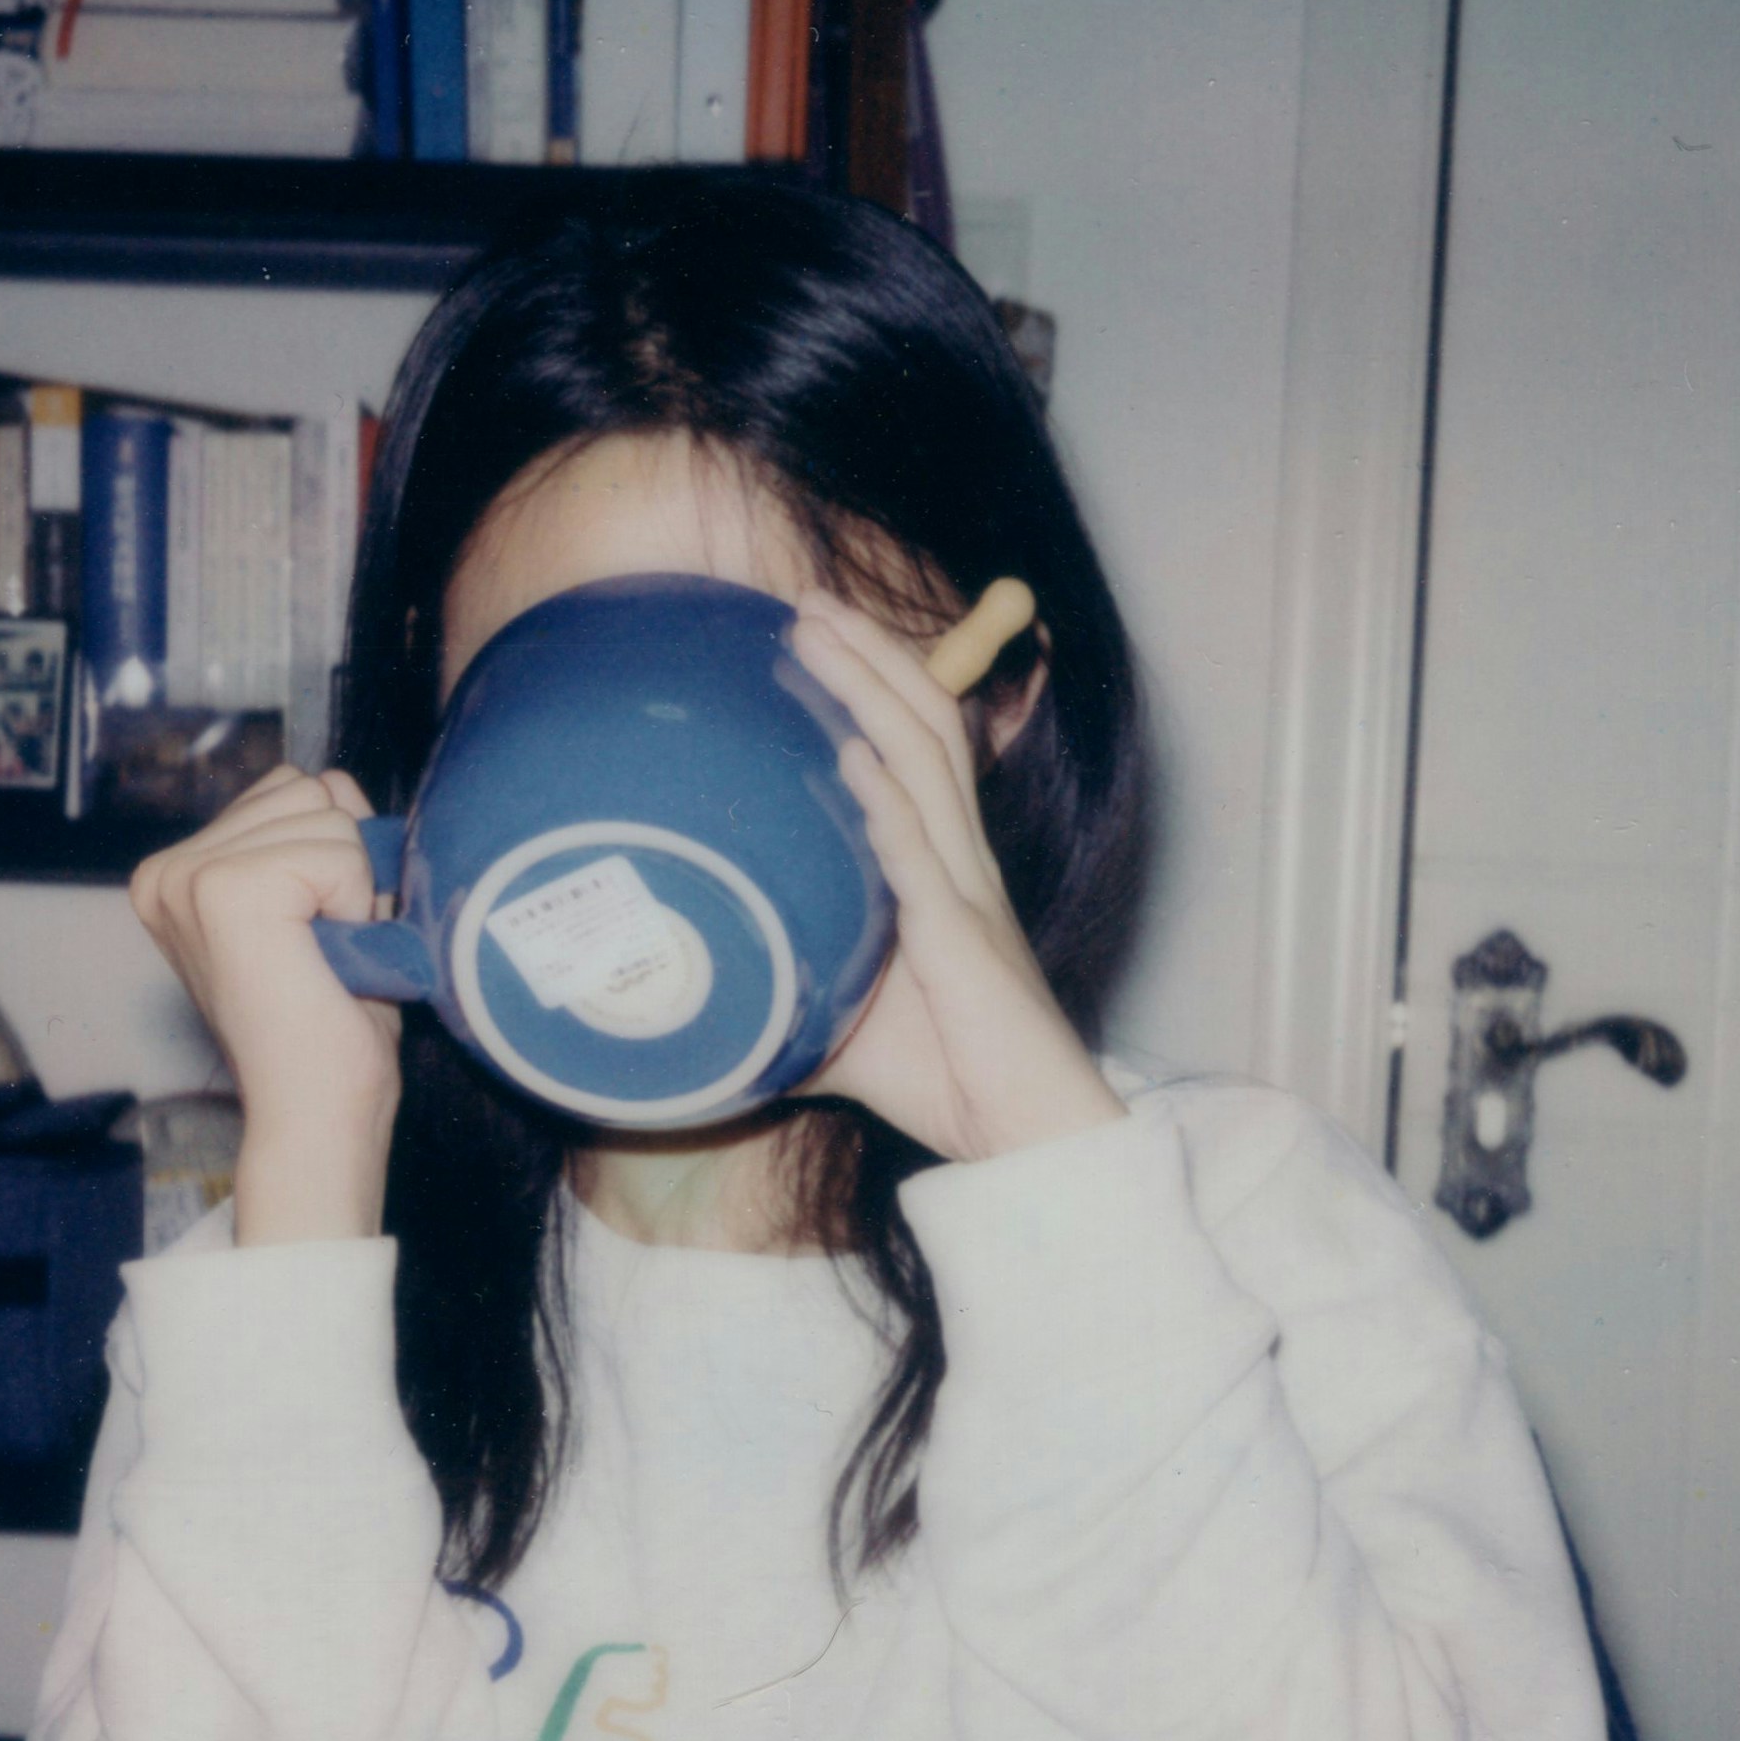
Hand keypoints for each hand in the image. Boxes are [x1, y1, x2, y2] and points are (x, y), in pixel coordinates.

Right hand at [129, 765, 402, 1242]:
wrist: (317, 1113)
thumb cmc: (330, 1026)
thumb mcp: (327, 905)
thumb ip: (322, 834)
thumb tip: (335, 779)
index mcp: (179, 873)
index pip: (289, 790)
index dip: (335, 859)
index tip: (315, 937)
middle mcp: (167, 870)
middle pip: (308, 790)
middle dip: (347, 868)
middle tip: (326, 950)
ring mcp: (188, 877)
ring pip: (327, 813)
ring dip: (353, 889)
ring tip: (324, 957)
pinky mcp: (223, 890)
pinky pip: (338, 850)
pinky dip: (356, 904)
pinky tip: (326, 959)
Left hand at [788, 595, 1127, 1165]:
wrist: (1022, 1137)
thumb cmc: (949, 1079)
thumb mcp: (848, 1026)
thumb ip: (796, 994)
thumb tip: (717, 1002)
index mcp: (946, 872)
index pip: (921, 751)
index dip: (878, 686)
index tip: (818, 638)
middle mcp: (962, 864)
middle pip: (925, 727)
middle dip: (869, 656)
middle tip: (807, 603)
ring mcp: (966, 894)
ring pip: (922, 764)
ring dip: (869, 692)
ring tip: (819, 636)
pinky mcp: (962, 941)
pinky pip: (920, 856)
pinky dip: (885, 800)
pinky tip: (851, 754)